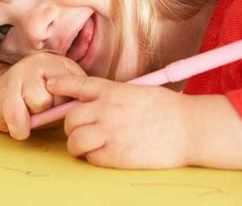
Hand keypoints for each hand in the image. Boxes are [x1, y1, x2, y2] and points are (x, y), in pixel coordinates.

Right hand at [0, 53, 85, 140]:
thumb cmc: (34, 99)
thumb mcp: (59, 94)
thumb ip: (73, 97)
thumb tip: (80, 109)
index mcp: (58, 62)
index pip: (77, 86)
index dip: (70, 103)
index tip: (60, 106)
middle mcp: (39, 62)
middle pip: (59, 95)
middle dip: (52, 109)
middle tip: (40, 108)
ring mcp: (20, 74)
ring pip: (40, 102)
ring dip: (35, 116)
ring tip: (28, 112)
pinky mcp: (4, 92)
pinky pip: (19, 118)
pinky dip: (20, 129)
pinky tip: (18, 124)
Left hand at [47, 75, 188, 168]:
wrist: (191, 129)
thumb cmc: (167, 109)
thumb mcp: (137, 92)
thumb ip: (113, 95)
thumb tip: (94, 103)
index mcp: (113, 91)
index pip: (78, 85)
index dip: (61, 84)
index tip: (50, 85)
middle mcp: (106, 109)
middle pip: (70, 118)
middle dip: (71, 126)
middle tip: (80, 130)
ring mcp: (110, 132)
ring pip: (75, 141)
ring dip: (77, 145)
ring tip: (87, 146)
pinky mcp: (116, 155)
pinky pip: (91, 158)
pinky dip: (93, 158)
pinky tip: (105, 154)